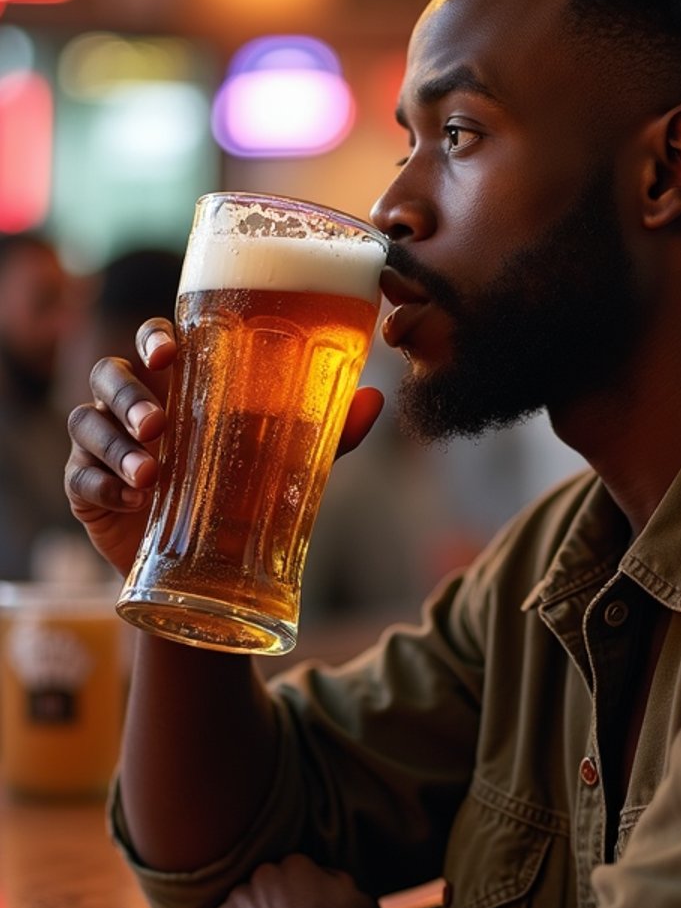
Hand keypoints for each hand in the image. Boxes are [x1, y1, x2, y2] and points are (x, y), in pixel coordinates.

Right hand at [65, 318, 385, 578]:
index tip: (168, 353)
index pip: (155, 342)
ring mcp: (105, 444)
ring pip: (87, 421)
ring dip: (115, 444)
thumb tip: (374, 399)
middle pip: (110, 373)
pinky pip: (79, 475)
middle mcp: (136, 405)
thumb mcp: (287, 463)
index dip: (153, 338)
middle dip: (128, 394)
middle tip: (158, 426)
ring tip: (150, 475)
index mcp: (180, 386)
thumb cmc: (243, 494)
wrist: (206, 568)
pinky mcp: (84, 487)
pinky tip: (132, 502)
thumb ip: (326, 432)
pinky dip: (101, 484)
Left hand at [211, 855, 379, 907]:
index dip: (307, 896)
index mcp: (297, 864)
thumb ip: (345, 886)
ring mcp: (240, 896)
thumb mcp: (362, 903)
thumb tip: (336, 884)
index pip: (300, 874)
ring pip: (248, 906)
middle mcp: (265, 873)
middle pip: (270, 886)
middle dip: (278, 904)